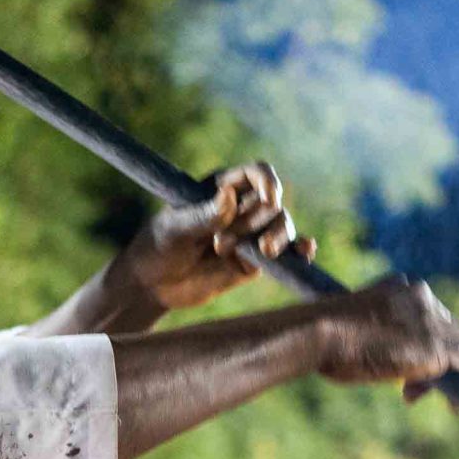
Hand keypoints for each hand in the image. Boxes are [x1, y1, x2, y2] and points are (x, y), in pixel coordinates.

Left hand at [118, 162, 316, 311]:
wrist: (153, 286)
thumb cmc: (157, 247)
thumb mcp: (174, 229)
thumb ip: (202, 215)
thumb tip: (229, 196)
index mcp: (221, 187)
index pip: (256, 173)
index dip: (268, 182)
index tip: (269, 198)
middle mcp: (241, 207)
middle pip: (271, 203)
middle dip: (252, 223)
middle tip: (219, 245)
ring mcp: (250, 234)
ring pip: (283, 226)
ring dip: (278, 237)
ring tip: (260, 253)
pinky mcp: (255, 261)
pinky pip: (285, 253)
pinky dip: (299, 251)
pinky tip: (306, 251)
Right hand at [317, 276, 458, 395]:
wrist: (319, 333)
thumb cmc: (314, 336)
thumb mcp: (338, 331)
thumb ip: (354, 338)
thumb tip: (338, 356)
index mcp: (397, 289)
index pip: (426, 314)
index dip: (424, 339)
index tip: (409, 362)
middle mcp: (421, 298)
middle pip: (450, 327)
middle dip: (444, 355)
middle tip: (420, 385)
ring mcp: (432, 323)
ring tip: (456, 399)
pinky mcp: (439, 349)